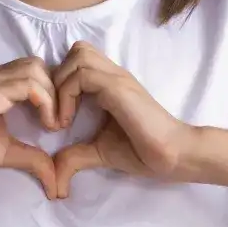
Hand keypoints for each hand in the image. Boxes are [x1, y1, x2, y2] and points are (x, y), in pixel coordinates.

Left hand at [51, 41, 197, 197]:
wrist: (173, 155)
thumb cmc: (142, 151)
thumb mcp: (99, 152)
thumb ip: (75, 156)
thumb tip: (53, 175)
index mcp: (110, 84)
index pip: (79, 60)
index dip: (60, 82)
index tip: (56, 117)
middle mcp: (113, 75)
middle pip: (77, 50)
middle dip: (57, 77)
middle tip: (55, 111)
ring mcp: (117, 78)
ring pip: (78, 56)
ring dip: (60, 85)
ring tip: (60, 118)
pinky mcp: (118, 88)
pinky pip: (83, 76)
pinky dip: (66, 95)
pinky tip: (67, 122)